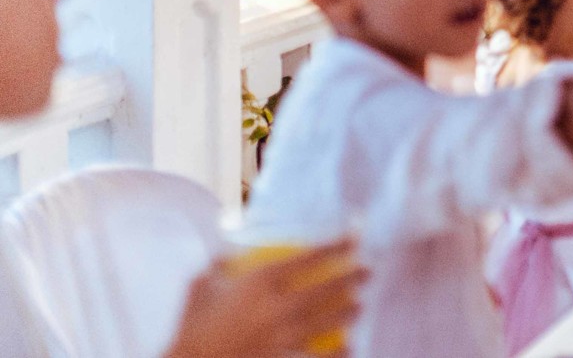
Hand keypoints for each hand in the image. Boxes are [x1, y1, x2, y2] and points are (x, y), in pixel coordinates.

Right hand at [166, 244, 364, 357]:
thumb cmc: (190, 326)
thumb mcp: (200, 285)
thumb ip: (220, 264)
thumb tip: (230, 253)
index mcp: (259, 283)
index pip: (307, 258)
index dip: (334, 246)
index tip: (353, 239)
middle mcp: (275, 308)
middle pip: (324, 289)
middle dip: (351, 278)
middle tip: (368, 271)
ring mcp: (278, 338)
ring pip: (325, 322)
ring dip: (346, 313)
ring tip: (359, 306)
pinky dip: (335, 354)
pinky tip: (350, 347)